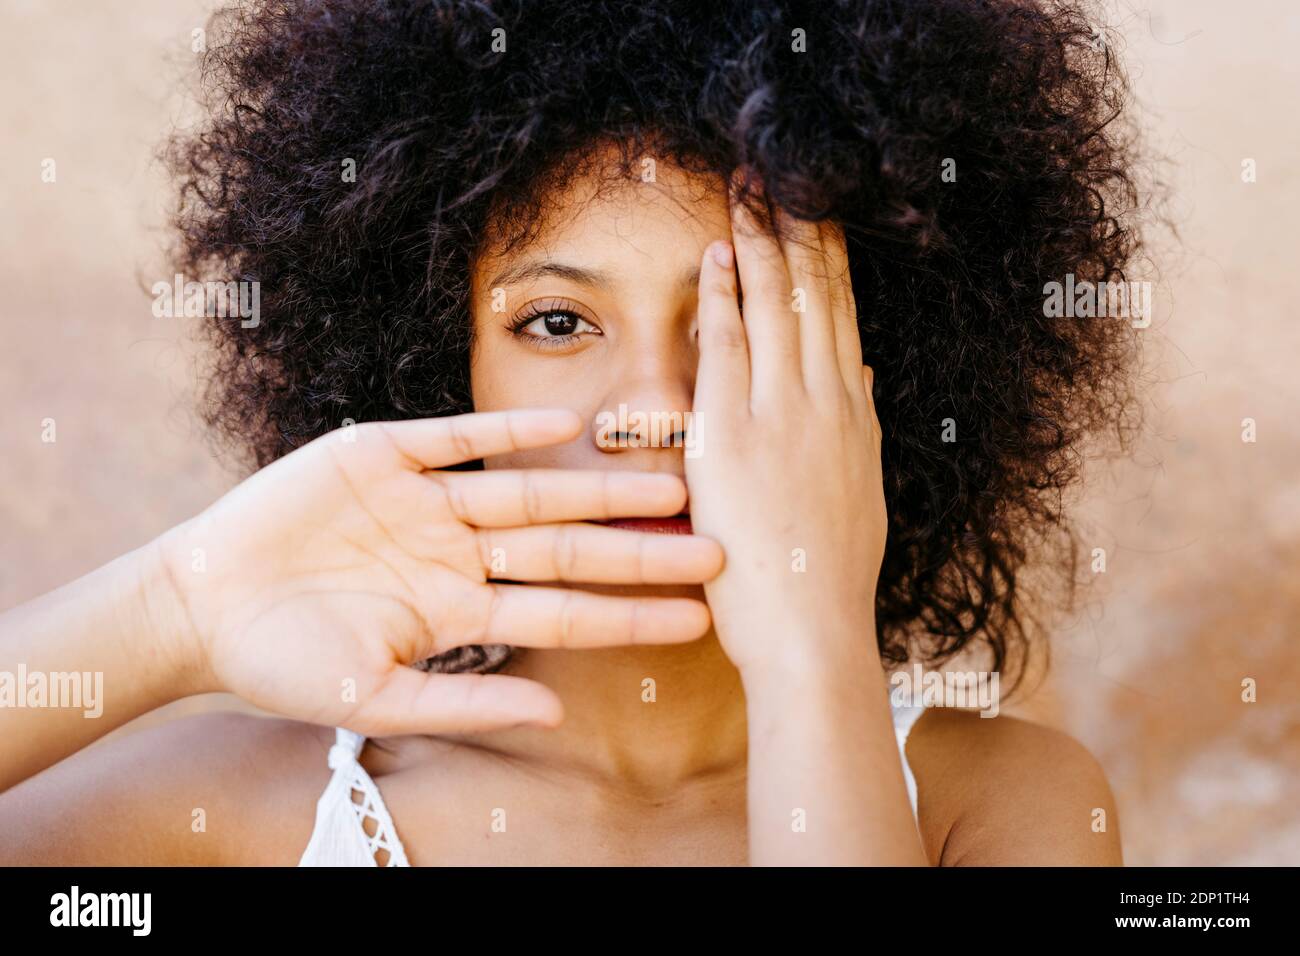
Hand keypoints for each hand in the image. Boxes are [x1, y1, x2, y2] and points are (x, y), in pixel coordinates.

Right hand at [159, 409, 722, 734]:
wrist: (199, 605)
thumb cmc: (283, 663)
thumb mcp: (375, 698)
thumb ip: (465, 703)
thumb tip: (555, 715)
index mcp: (460, 611)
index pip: (565, 612)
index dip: (630, 614)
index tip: (697, 617)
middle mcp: (457, 553)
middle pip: (566, 548)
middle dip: (639, 549)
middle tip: (717, 545)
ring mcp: (425, 502)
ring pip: (529, 492)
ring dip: (596, 488)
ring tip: (668, 486)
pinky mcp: (382, 454)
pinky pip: (456, 437)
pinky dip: (505, 431)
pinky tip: (563, 425)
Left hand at [686, 175, 886, 677]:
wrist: (814, 633)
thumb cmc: (831, 577)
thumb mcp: (861, 492)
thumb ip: (856, 429)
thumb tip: (855, 378)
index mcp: (853, 415)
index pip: (841, 315)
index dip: (828, 258)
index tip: (819, 212)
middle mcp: (826, 401)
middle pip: (815, 294)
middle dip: (798, 227)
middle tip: (782, 173)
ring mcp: (782, 414)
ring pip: (777, 306)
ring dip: (762, 241)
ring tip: (751, 187)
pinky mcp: (734, 436)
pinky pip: (729, 348)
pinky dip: (726, 297)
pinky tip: (720, 255)